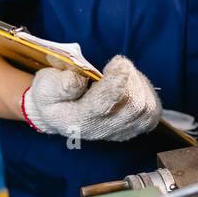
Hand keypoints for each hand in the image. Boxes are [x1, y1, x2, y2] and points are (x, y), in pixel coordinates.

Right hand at [21, 55, 161, 140]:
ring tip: (122, 74)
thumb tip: (75, 81)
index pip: (103, 106)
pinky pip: (153, 111)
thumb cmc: (53, 96)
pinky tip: (132, 84)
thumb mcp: (44, 87)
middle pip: (132, 105)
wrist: (59, 114)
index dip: (115, 85)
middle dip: (129, 78)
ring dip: (138, 83)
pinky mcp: (135, 128)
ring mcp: (121, 132)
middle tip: (116, 64)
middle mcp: (102, 130)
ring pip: (146, 108)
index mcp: (78, 120)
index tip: (120, 65)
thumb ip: (57, 85)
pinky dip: (147, 92)